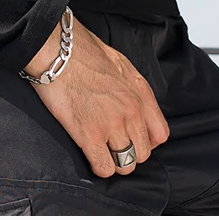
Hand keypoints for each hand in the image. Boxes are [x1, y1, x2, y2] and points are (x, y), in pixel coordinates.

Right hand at [23, 16, 168, 176]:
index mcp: (140, 92)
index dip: (146, 141)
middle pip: (143, 153)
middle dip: (129, 153)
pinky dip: (98, 167)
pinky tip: (90, 155)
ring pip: (126, 165)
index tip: (134, 140)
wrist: (58, 50)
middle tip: (113, 146)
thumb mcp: (119, 63)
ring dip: (114, 162)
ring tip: (102, 152)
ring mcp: (112, 125)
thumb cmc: (83, 51)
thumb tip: (130, 102)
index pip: (160, 134)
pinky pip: (104, 168)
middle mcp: (132, 111)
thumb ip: (131, 87)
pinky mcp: (90, 135)